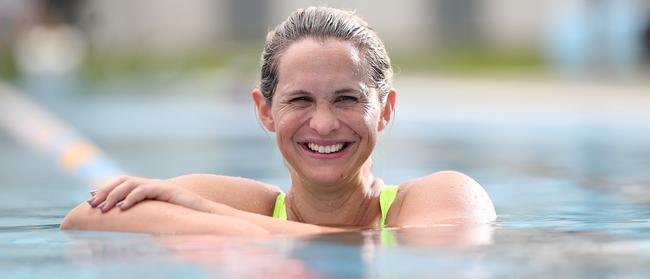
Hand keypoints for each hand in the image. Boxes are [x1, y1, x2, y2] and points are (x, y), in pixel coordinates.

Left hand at [88, 176, 206, 212]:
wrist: (203, 211)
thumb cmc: (181, 214)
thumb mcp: (157, 212)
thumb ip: (142, 211)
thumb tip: (123, 219)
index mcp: (147, 187)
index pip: (122, 182)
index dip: (105, 188)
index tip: (90, 200)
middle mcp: (151, 183)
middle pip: (122, 180)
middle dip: (105, 191)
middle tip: (92, 204)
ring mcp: (158, 185)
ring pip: (130, 183)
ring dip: (114, 195)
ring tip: (104, 208)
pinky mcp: (166, 190)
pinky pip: (145, 190)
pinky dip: (131, 197)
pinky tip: (123, 207)